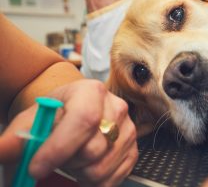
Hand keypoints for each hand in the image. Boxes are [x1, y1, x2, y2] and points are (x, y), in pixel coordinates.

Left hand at [1, 80, 137, 186]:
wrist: (72, 115)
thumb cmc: (54, 117)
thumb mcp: (31, 121)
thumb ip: (15, 138)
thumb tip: (2, 150)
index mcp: (91, 91)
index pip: (83, 119)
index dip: (59, 148)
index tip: (36, 167)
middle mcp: (116, 107)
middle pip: (92, 149)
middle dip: (66, 163)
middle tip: (53, 160)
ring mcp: (128, 129)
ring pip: (101, 168)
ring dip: (78, 174)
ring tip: (69, 163)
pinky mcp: (133, 150)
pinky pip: (113, 178)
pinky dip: (94, 182)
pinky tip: (83, 170)